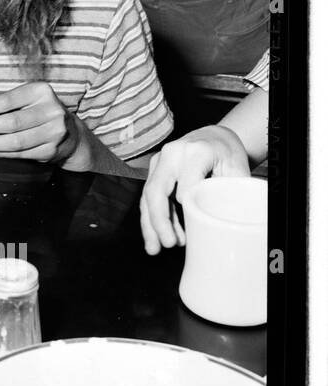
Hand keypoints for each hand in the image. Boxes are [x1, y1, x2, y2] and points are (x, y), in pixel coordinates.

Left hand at [0, 82, 78, 164]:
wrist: (70, 134)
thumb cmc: (37, 113)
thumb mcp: (24, 101)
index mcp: (41, 91)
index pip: (7, 100)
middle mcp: (52, 110)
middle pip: (10, 122)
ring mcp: (55, 132)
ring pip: (15, 141)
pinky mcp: (52, 150)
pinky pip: (20, 154)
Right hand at [139, 126, 250, 254]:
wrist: (213, 137)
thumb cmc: (227, 154)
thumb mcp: (237, 169)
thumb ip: (231, 192)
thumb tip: (230, 221)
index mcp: (196, 151)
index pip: (186, 183)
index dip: (186, 207)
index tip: (190, 228)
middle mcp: (172, 154)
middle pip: (157, 190)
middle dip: (159, 220)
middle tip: (169, 244)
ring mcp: (159, 161)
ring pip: (147, 196)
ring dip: (150, 224)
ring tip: (155, 248)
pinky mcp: (153, 171)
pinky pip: (147, 197)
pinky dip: (150, 219)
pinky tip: (153, 237)